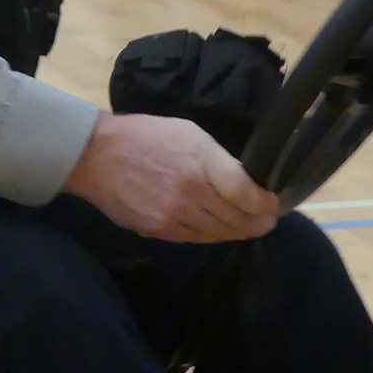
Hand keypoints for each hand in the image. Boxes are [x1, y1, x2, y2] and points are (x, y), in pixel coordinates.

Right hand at [61, 113, 278, 242]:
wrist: (98, 156)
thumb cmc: (147, 136)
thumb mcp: (189, 134)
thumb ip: (218, 160)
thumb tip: (243, 183)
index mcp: (201, 163)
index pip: (245, 193)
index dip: (265, 204)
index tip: (274, 204)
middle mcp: (191, 194)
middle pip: (237, 219)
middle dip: (258, 222)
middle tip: (269, 221)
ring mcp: (174, 216)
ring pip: (219, 234)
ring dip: (239, 232)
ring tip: (250, 228)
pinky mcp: (159, 231)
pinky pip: (196, 239)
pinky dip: (212, 236)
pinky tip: (220, 230)